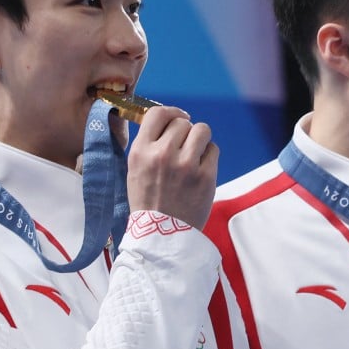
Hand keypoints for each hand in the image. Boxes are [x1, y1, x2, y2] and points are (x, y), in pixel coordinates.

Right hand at [125, 106, 218, 229]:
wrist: (161, 237)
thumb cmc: (148, 202)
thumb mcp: (135, 170)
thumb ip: (149, 144)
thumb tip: (168, 121)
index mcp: (141, 152)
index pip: (158, 113)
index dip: (171, 112)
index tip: (179, 117)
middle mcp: (162, 154)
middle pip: (182, 122)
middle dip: (185, 132)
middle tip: (184, 148)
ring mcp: (185, 165)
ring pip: (201, 130)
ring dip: (200, 139)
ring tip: (195, 155)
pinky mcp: (205, 176)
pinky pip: (213, 149)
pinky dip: (209, 156)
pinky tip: (201, 169)